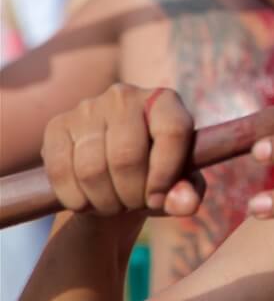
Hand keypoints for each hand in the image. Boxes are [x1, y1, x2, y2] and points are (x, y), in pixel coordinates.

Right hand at [41, 84, 202, 218]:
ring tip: (114, 205)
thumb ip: (188, 193)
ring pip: (91, 168)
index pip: (173, 131)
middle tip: (133, 205)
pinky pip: (60, 170)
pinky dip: (75, 198)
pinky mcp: (57, 125)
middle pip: (127, 155)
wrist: (112, 172)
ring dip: (104, 201)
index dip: (166, 173)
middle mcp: (125, 96)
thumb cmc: (154, 174)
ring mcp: (88, 107)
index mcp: (165, 101)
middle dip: (131, 194)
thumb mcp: (178, 185)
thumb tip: (186, 205)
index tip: (158, 199)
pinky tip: (87, 203)